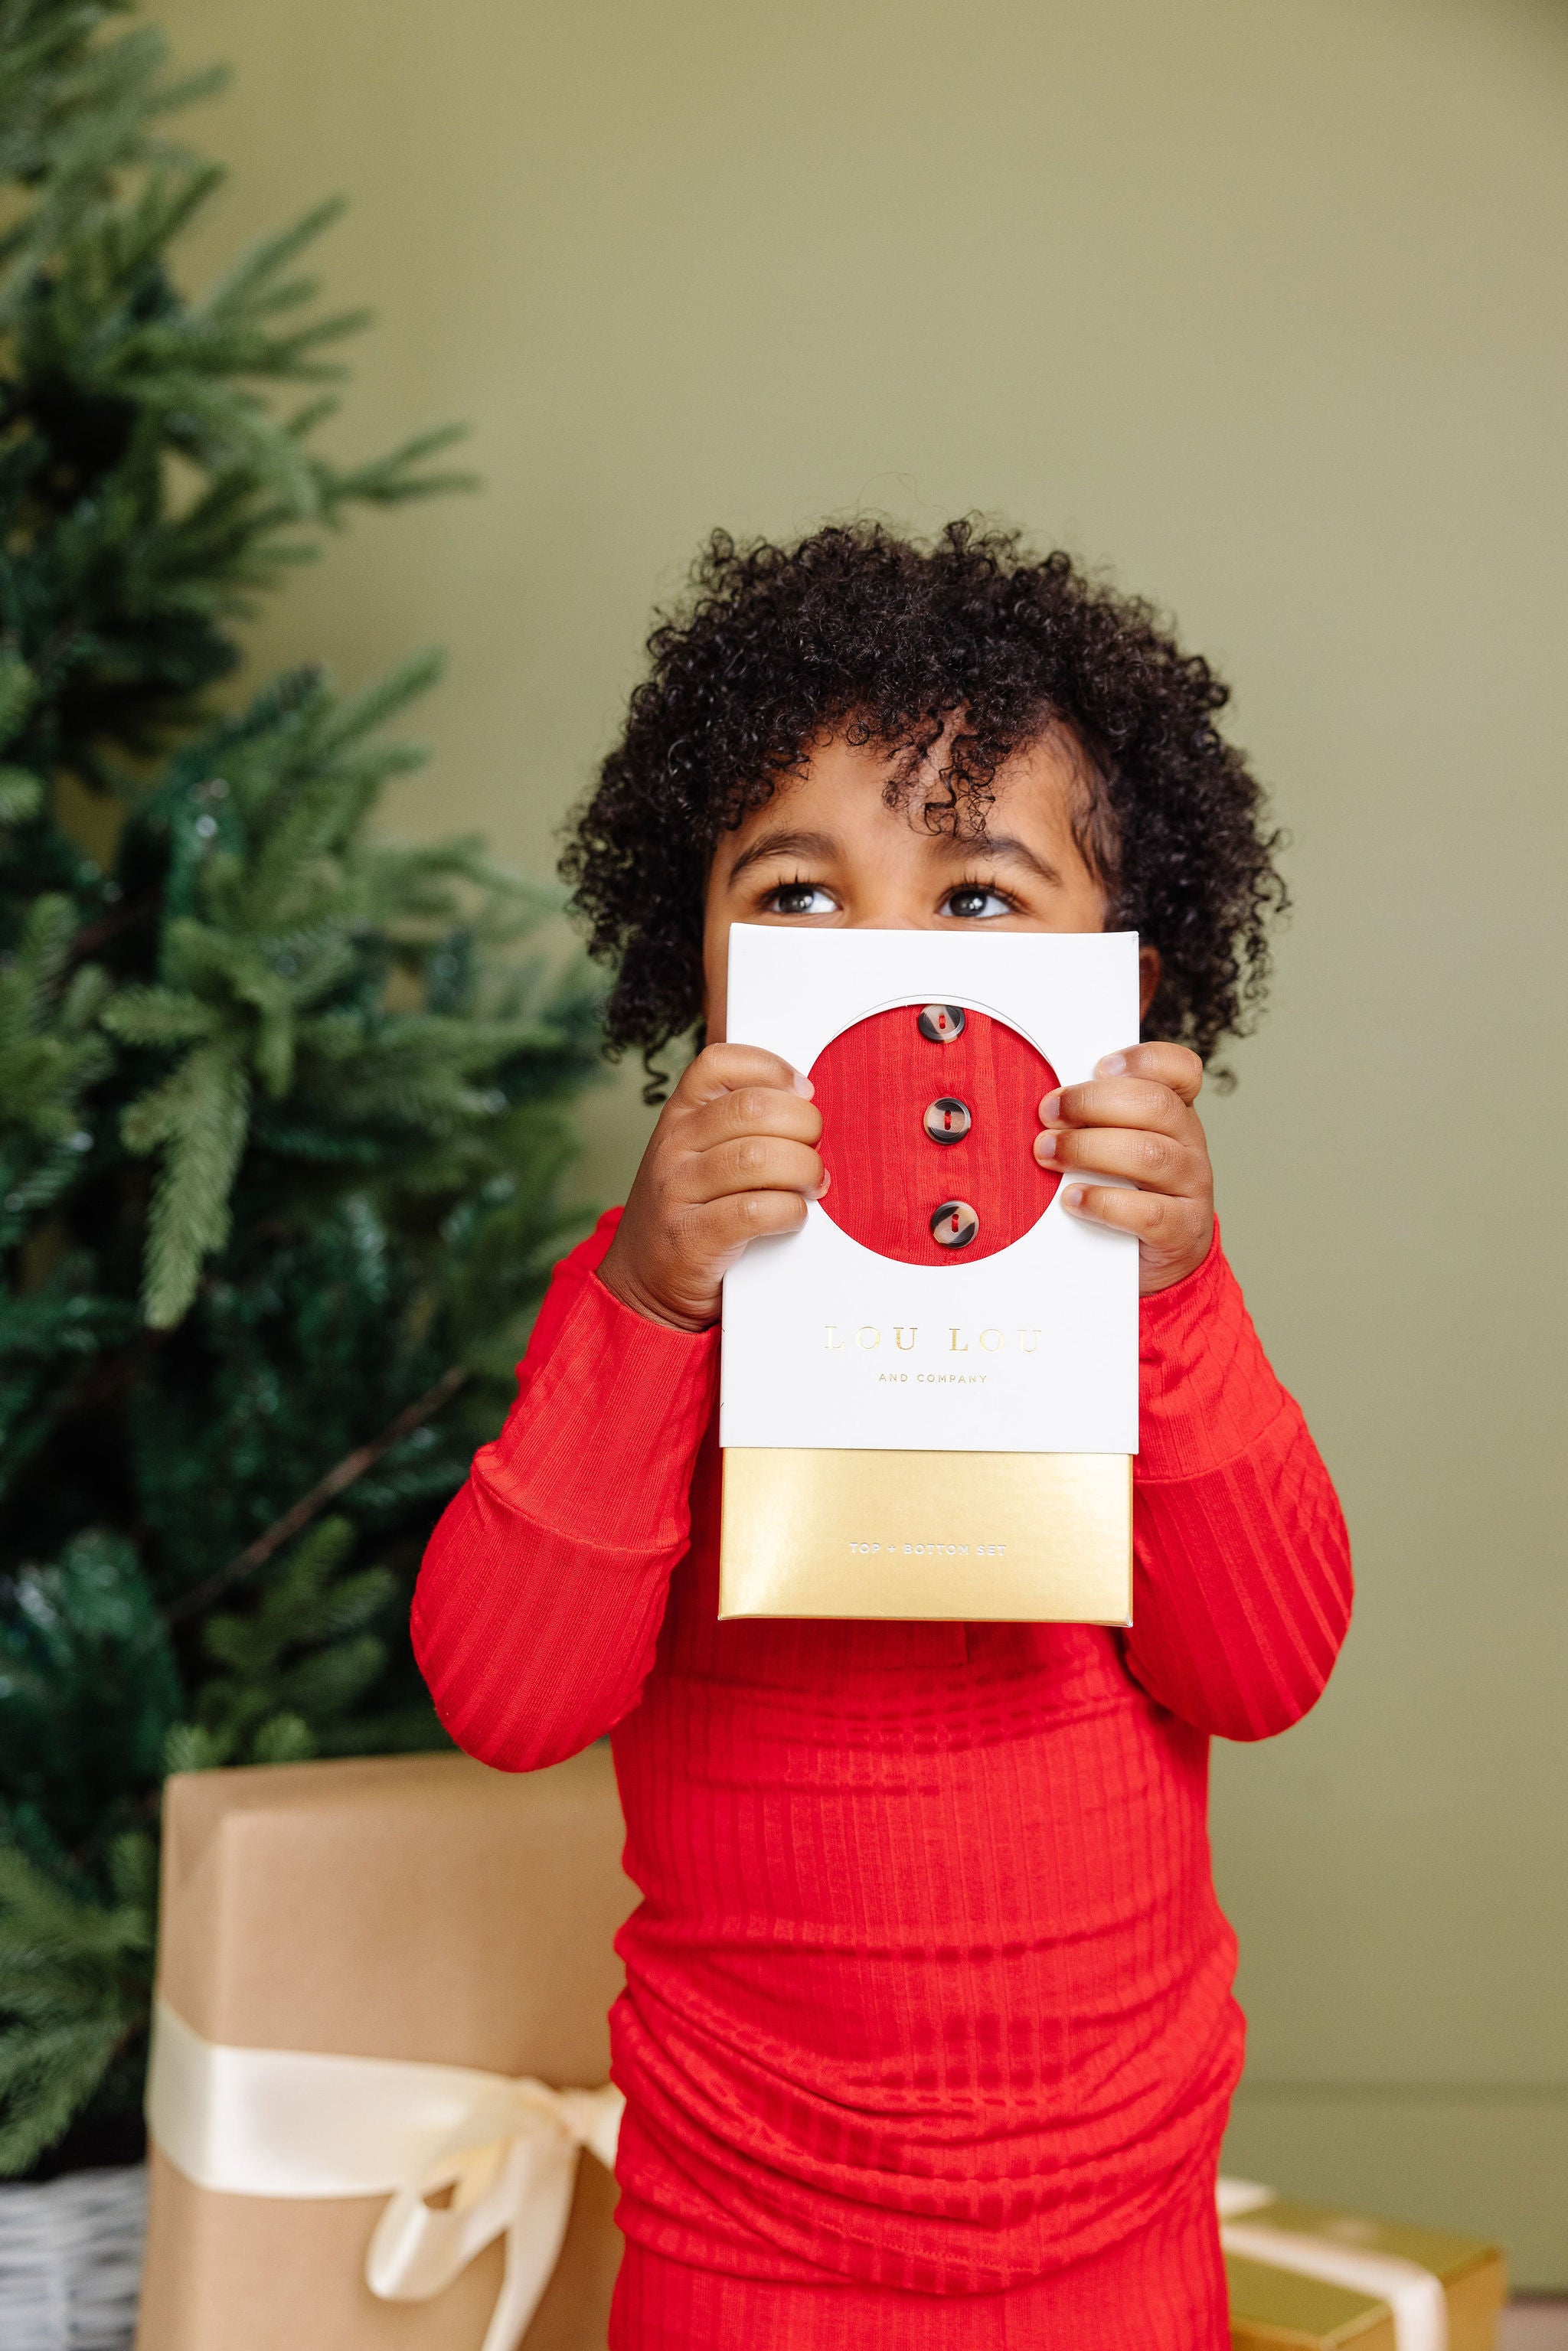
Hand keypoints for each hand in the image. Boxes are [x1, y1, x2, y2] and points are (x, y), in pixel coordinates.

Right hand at [598, 1044, 825, 1330]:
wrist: (643, 1283)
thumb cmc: (688, 1213)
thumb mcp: (697, 1155)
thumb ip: (739, 1126)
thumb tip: (809, 1107)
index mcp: (679, 1117)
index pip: (718, 1063)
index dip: (770, 1068)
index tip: (802, 1091)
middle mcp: (673, 1147)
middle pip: (752, 1108)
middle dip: (803, 1124)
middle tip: (815, 1147)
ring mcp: (678, 1192)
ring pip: (758, 1157)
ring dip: (802, 1170)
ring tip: (811, 1184)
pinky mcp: (691, 1239)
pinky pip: (755, 1211)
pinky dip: (789, 1211)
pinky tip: (792, 1215)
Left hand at [1034, 1043, 1213, 1295]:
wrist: (1158, 1259)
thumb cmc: (1127, 1192)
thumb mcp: (1117, 1146)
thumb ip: (1095, 1119)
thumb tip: (1044, 1098)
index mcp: (1174, 1114)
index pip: (1179, 1070)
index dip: (1143, 1061)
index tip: (1100, 1066)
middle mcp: (1189, 1144)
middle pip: (1154, 1105)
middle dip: (1092, 1103)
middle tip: (1048, 1112)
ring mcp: (1191, 1187)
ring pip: (1149, 1154)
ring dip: (1089, 1149)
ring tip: (1048, 1153)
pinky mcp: (1182, 1229)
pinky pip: (1148, 1212)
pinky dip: (1104, 1202)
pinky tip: (1073, 1199)